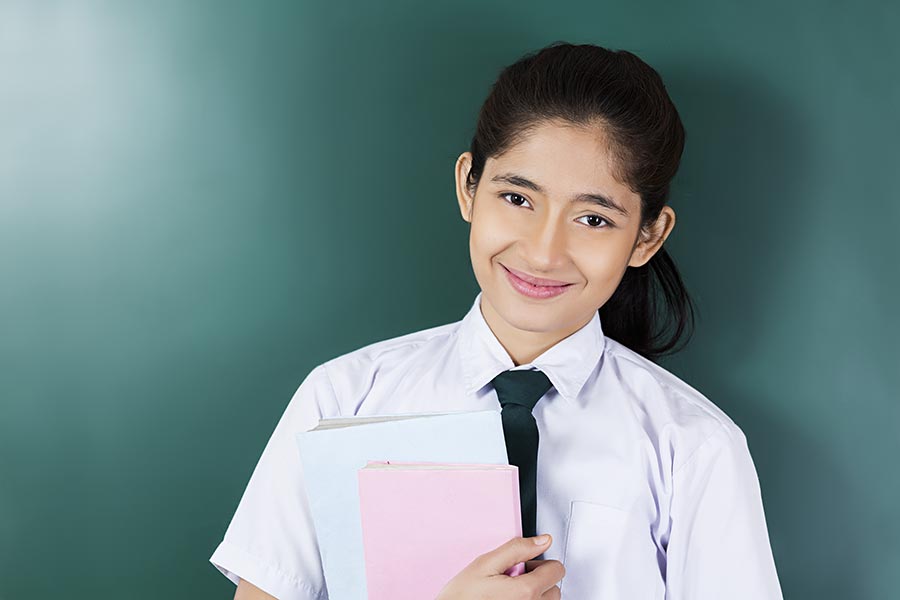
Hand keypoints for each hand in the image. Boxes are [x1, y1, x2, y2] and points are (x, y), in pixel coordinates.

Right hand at [435, 534, 564, 598]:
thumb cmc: (461, 597)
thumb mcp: (485, 563)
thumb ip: (517, 549)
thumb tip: (543, 540)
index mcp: (526, 591)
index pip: (557, 570)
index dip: (540, 562)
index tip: (524, 565)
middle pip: (554, 588)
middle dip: (538, 579)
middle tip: (513, 578)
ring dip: (534, 594)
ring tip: (509, 592)